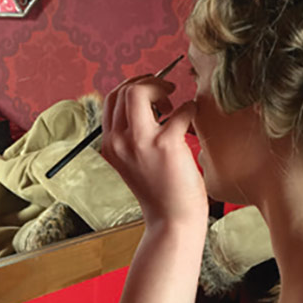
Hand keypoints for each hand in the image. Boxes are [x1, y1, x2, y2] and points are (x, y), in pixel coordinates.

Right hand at [100, 76, 207, 227]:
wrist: (172, 220)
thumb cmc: (160, 190)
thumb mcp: (134, 160)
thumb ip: (133, 134)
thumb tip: (150, 100)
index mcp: (109, 144)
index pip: (111, 99)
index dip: (133, 86)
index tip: (152, 92)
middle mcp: (118, 142)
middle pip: (123, 91)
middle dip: (147, 82)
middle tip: (166, 92)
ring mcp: (139, 143)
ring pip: (138, 91)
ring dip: (161, 88)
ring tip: (174, 105)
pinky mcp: (165, 145)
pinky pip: (179, 110)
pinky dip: (189, 108)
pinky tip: (193, 116)